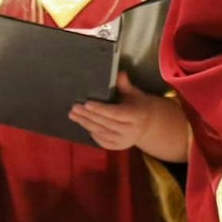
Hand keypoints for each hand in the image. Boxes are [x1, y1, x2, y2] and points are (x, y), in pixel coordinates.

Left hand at [69, 73, 189, 159]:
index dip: (101, 109)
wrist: (147, 124)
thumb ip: (125, 85)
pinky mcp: (119, 147)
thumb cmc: (138, 105)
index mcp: (136, 116)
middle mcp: (131, 131)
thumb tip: (119, 73)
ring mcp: (124, 141)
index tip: (87, 103)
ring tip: (74, 115)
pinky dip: (92, 133)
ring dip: (86, 123)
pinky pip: (102, 141)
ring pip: (101, 132)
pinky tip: (84, 124)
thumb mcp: (135, 93)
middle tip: (74, 108)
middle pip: (105, 123)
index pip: (115, 113)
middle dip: (88, 115)